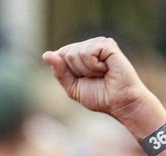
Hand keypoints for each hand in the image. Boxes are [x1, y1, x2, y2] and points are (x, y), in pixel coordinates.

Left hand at [42, 38, 162, 130]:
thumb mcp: (72, 87)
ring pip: (75, 53)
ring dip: (85, 70)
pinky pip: (87, 53)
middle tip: (94, 78)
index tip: (83, 80)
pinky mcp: (107, 44)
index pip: (60, 55)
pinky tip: (105, 69)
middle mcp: (90, 45)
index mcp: (81, 54)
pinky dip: (93, 66)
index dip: (67, 72)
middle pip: (66, 53)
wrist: (119, 102)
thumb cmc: (99, 96)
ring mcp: (99, 43)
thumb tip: (45, 54)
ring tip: (101, 74)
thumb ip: (59, 72)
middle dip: (76, 71)